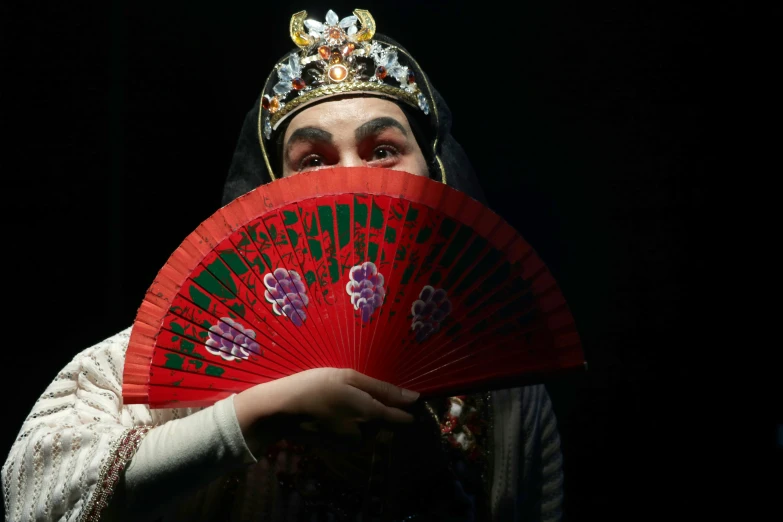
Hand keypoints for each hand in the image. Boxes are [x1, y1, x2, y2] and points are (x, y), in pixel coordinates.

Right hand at [233, 368, 419, 453]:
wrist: (280, 412)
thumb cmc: (315, 386)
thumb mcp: (349, 378)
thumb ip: (383, 389)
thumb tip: (414, 398)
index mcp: (372, 416)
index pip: (404, 419)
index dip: (408, 408)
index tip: (404, 397)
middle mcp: (366, 435)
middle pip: (387, 424)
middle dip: (381, 410)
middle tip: (359, 392)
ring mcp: (352, 445)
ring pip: (372, 430)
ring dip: (366, 417)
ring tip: (344, 399)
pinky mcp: (340, 449)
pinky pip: (357, 435)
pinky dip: (352, 424)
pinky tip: (336, 411)